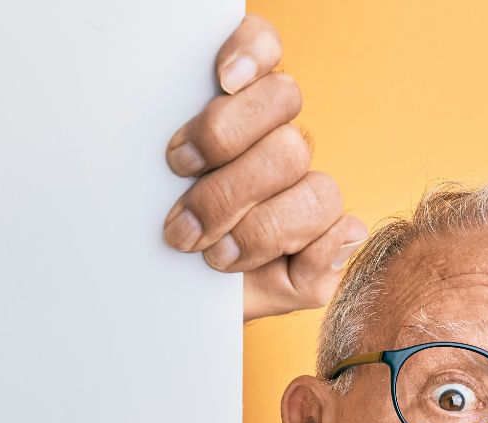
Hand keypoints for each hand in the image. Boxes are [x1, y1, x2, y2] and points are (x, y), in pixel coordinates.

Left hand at [162, 14, 366, 322]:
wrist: (174, 308)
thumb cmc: (161, 253)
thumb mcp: (147, 218)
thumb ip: (166, 187)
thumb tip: (237, 173)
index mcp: (234, 111)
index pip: (263, 49)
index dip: (251, 53)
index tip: (222, 80)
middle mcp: (276, 139)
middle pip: (284, 114)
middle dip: (227, 168)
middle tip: (182, 216)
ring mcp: (305, 189)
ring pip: (308, 177)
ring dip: (256, 224)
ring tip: (210, 252)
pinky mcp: (328, 242)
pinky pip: (340, 232)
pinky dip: (315, 249)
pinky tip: (285, 261)